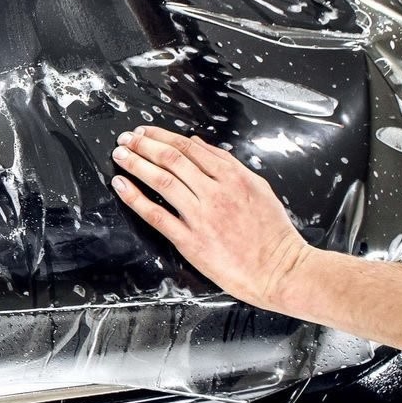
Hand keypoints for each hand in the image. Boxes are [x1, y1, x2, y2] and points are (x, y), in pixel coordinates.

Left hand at [109, 125, 315, 311]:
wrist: (280, 270)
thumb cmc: (272, 232)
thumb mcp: (258, 187)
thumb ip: (227, 163)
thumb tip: (198, 143)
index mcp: (233, 177)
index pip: (189, 149)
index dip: (163, 137)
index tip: (146, 132)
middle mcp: (215, 193)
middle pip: (172, 160)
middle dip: (145, 145)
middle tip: (127, 138)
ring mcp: (202, 217)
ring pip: (162, 181)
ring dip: (136, 164)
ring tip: (120, 154)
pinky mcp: (190, 241)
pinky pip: (157, 215)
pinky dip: (135, 198)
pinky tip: (122, 185)